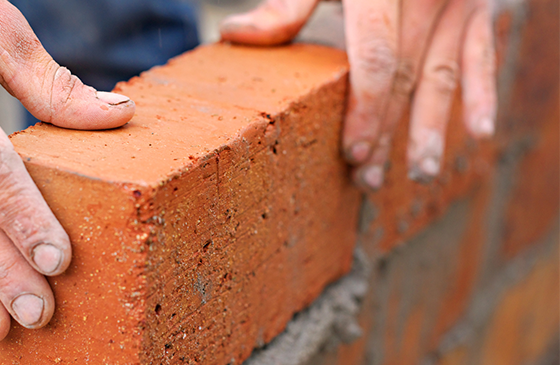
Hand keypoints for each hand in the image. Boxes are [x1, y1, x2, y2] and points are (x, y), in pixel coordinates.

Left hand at [221, 0, 496, 189]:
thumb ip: (288, 5)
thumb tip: (233, 35)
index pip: (375, 59)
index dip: (365, 110)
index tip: (352, 154)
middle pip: (405, 79)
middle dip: (387, 134)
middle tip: (370, 181)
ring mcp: (457, 4)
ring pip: (442, 78)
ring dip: (430, 130)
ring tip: (419, 175)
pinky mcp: (479, 11)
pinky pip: (482, 58)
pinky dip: (484, 95)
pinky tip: (481, 134)